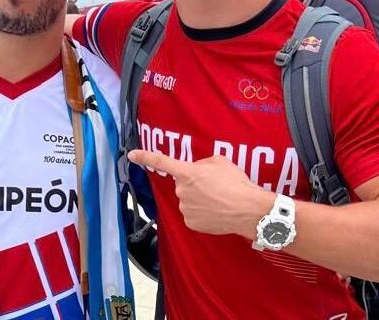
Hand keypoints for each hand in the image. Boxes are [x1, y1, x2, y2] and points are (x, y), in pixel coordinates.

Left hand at [128, 150, 273, 237]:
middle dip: (195, 183)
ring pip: (189, 200)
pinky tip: (217, 211)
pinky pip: (194, 214)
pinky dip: (203, 213)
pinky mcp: (191, 223)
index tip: (131, 155)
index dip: (144, 157)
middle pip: (183, 184)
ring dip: (199, 198)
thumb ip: (202, 164)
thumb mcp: (219, 162)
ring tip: (219, 199)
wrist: (247, 209)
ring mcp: (185, 209)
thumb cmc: (235, 182)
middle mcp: (181, 191)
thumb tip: (197, 171)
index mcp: (186, 173)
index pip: (161, 162)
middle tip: (215, 185)